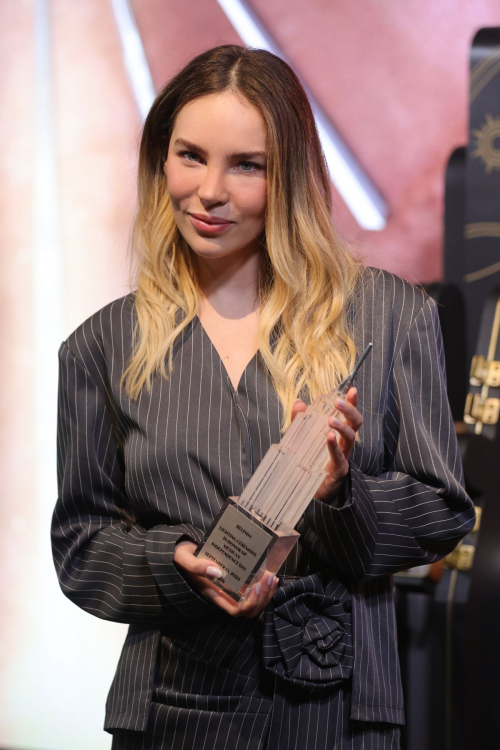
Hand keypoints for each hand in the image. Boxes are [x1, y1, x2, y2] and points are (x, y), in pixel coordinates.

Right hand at [173, 540, 278, 617]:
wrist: (181, 551)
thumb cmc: (182, 556)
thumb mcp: (185, 559)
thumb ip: (197, 566)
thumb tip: (217, 572)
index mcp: (213, 594)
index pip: (235, 610)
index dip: (249, 603)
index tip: (256, 585)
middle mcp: (224, 595)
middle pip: (248, 610)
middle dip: (262, 598)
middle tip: (269, 577)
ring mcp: (231, 589)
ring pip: (254, 603)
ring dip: (266, 593)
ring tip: (272, 577)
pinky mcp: (236, 580)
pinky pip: (254, 591)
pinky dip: (265, 586)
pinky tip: (270, 575)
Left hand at [291, 386, 361, 502]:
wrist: (312, 491)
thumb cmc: (311, 461)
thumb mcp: (302, 437)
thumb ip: (300, 421)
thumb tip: (299, 402)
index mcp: (339, 433)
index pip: (349, 414)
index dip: (352, 402)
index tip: (352, 389)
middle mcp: (345, 443)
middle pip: (356, 423)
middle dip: (350, 410)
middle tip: (338, 402)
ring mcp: (344, 456)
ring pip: (351, 438)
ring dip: (342, 426)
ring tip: (330, 420)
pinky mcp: (339, 470)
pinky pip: (339, 456)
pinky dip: (334, 446)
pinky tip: (328, 437)